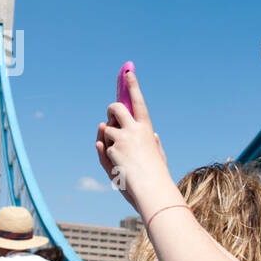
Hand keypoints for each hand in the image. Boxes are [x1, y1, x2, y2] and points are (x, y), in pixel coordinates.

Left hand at [94, 68, 172, 213]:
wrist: (152, 190)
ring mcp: (122, 138)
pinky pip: (102, 147)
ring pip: (106, 129)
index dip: (132, 85)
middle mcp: (134, 129)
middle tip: (112, 119)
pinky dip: (106, 155)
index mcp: (147, 129)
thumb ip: (151, 142)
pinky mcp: (112, 149)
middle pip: (115, 108)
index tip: (128, 70)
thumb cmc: (156, 176)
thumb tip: (147, 132)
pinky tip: (118, 166)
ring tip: (121, 156)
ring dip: (109, 139)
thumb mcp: (157, 156)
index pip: (138, 101)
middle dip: (111, 111)